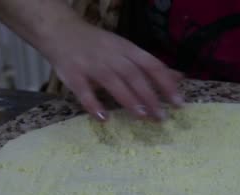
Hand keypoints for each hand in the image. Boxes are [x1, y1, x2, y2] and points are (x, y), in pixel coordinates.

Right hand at [43, 21, 182, 120]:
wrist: (60, 31)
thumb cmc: (99, 45)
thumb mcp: (127, 50)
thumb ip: (150, 66)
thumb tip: (179, 77)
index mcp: (127, 49)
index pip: (152, 65)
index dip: (166, 83)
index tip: (179, 102)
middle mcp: (111, 56)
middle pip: (134, 75)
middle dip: (150, 96)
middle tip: (162, 117)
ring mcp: (91, 65)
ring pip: (113, 81)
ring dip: (128, 99)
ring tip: (142, 116)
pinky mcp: (73, 75)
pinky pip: (83, 91)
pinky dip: (93, 104)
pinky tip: (104, 118)